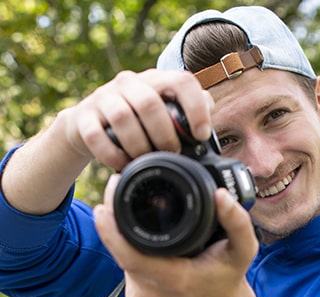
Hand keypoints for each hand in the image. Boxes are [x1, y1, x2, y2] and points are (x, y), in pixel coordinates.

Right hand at [62, 69, 213, 170]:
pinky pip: (96, 136)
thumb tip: (208, 116)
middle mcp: (129, 83)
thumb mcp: (161, 113)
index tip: (202, 135)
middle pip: (149, 103)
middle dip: (164, 135)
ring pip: (122, 117)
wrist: (87, 126)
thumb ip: (185, 113)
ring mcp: (103, 98)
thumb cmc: (135, 123)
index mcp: (155, 80)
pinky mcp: (83, 118)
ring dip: (138, 146)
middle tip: (171, 153)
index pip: (182, 81)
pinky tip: (123, 165)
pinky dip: (112, 155)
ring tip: (146, 161)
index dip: (196, 108)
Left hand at [94, 174, 258, 296]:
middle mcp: (151, 290)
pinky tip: (134, 227)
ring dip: (119, 230)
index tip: (104, 203)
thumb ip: (237, 222)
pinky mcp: (135, 295)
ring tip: (125, 201)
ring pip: (120, 256)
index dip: (111, 231)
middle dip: (111, 219)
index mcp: (174, 279)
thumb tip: (220, 194)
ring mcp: (140, 295)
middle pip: (119, 251)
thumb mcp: (244, 250)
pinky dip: (126, 244)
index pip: (130, 256)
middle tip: (116, 185)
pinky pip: (124, 264)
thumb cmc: (228, 276)